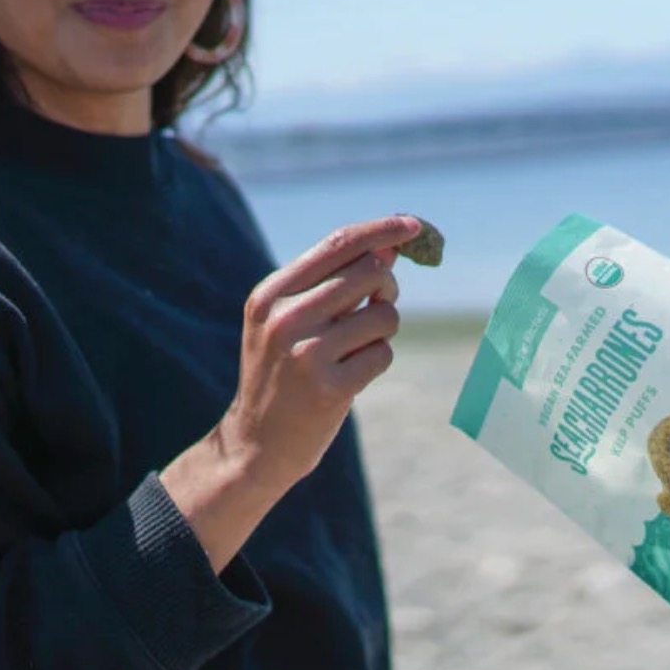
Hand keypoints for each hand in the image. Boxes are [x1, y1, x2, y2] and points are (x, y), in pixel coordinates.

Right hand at [219, 214, 419, 490]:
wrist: (256, 444)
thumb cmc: (282, 373)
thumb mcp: (289, 320)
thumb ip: (333, 282)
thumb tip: (389, 246)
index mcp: (271, 294)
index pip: (338, 244)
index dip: (381, 230)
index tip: (414, 225)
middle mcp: (285, 318)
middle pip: (370, 272)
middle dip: (386, 287)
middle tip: (376, 306)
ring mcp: (307, 354)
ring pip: (384, 315)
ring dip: (382, 331)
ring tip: (354, 349)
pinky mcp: (330, 389)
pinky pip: (384, 354)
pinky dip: (377, 361)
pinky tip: (351, 377)